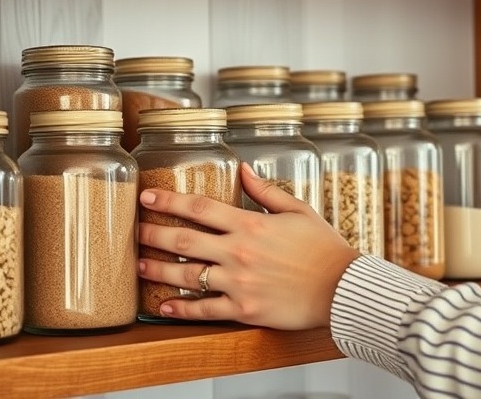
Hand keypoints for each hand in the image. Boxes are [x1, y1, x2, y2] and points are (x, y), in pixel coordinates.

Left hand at [137, 162, 359, 329]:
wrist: (343, 289)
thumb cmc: (325, 250)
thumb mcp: (298, 211)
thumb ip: (266, 191)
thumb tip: (244, 169)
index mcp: (251, 225)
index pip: (199, 208)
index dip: (168, 201)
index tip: (147, 197)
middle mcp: (239, 253)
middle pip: (183, 240)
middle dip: (154, 234)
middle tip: (137, 231)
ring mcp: (239, 284)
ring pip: (187, 276)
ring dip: (158, 270)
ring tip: (140, 266)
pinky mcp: (244, 311)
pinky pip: (205, 310)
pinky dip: (182, 309)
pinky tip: (165, 306)